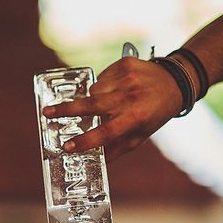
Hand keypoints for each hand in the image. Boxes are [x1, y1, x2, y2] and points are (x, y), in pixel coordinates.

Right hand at [43, 57, 182, 159]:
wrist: (175, 81)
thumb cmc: (154, 114)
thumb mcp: (140, 135)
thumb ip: (116, 148)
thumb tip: (93, 159)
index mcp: (135, 118)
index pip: (106, 132)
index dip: (85, 141)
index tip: (67, 147)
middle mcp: (130, 97)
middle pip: (91, 105)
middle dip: (66, 110)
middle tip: (47, 113)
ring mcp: (127, 78)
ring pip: (94, 90)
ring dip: (92, 98)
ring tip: (105, 102)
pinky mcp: (124, 64)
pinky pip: (101, 77)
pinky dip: (102, 85)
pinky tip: (115, 88)